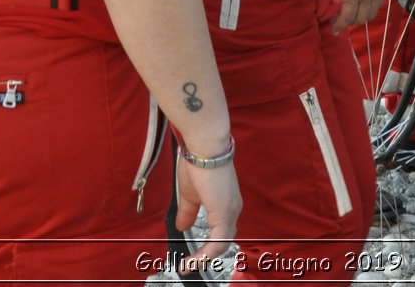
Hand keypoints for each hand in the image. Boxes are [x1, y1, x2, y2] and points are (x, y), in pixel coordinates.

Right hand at [174, 155, 241, 271]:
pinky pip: (218, 241)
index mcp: (226, 203)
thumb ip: (188, 212)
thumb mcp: (189, 194)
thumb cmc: (198, 164)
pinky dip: (205, 254)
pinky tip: (191, 260)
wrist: (203, 148)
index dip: (208, 246)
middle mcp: (233, 208)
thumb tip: (182, 226)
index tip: (190, 257)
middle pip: (223, 241)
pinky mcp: (224, 213)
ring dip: (203, 258)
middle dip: (206, 256)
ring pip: (221, 244)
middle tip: (188, 265)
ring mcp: (231, 211)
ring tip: (187, 265)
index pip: (222, 231)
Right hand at [321, 0, 388, 31]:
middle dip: (360, 17)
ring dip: (350, 23)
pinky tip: (334, 26)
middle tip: (347, 18)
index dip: (369, 4)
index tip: (359, 7)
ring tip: (338, 24)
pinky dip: (341, 24)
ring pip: (360, 16)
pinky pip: (347, 15)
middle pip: (371, 9)